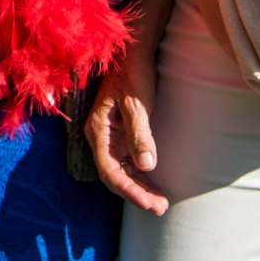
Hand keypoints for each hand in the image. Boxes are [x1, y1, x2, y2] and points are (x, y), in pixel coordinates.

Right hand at [83, 47, 167, 214]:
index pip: (110, 171)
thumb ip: (139, 133)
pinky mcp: (121, 134)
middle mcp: (101, 137)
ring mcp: (110, 137)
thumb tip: (146, 166)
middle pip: (115, 175)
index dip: (130, 190)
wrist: (133, 52)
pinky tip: (154, 185)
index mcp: (98, 130)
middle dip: (136, 194)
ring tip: (160, 203)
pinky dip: (140, 176)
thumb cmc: (133, 73)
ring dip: (139, 188)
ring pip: (121, 171)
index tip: (150, 203)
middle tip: (160, 208)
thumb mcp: (136, 102)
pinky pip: (127, 162)